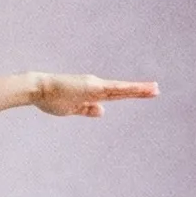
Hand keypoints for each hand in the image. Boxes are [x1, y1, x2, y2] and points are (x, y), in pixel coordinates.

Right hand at [28, 72, 158, 117]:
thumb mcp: (72, 108)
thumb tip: (102, 111)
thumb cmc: (51, 98)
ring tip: (154, 89)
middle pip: (122, 89)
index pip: (114, 94)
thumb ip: (87, 110)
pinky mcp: (93, 86)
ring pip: (122, 88)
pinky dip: (129, 88)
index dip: (128, 94)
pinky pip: (116, 88)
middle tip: (156, 89)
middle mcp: (96, 86)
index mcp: (91, 93)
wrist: (39, 89)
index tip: (142, 93)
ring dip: (139, 89)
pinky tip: (141, 89)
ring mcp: (95, 85)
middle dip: (139, 90)